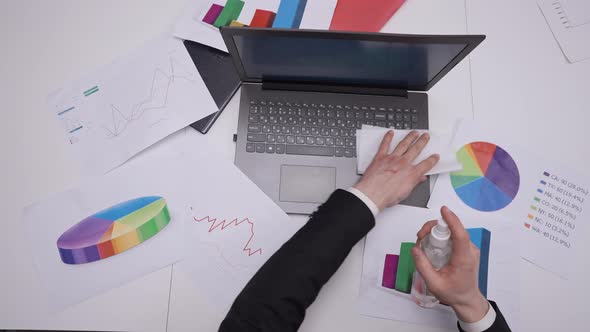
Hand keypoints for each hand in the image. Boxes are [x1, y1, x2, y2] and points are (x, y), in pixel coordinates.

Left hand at [354, 130, 438, 209]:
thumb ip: (414, 182)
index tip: (435, 156)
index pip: (426, 164)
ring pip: (403, 145)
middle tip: (426, 136)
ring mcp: (392, 158)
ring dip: (410, 137)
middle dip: (422, 142)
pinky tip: (390, 133)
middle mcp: (403, 163)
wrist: (372, 194)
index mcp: (411, 173)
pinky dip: (387, 138)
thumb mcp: (405, 192)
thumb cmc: (387, 196)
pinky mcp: (380, 157)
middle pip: (416, 149)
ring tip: (414, 132)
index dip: (432, 160)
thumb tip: (420, 178)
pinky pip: (385, 145)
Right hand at [412, 206, 489, 322]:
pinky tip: (431, 245)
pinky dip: (441, 236)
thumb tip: (415, 249)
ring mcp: (469, 249)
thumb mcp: (434, 283)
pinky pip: (452, 236)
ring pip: (451, 231)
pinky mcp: (466, 249)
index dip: (452, 220)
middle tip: (419, 237)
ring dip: (436, 232)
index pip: (460, 235)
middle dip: (434, 228)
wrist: (467, 300)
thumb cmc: (453, 293)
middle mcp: (469, 251)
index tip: (443, 210)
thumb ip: (423, 266)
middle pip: (452, 230)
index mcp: (463, 259)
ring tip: (423, 242)